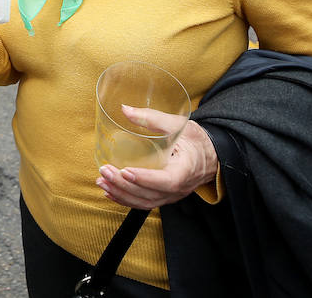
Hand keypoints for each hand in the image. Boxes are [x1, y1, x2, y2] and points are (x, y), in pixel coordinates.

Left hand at [96, 113, 217, 209]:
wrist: (209, 155)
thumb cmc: (194, 139)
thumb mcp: (177, 124)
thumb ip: (151, 118)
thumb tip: (124, 110)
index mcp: (186, 168)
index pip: (167, 180)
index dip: (145, 179)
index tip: (125, 171)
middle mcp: (180, 187)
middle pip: (151, 194)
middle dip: (125, 185)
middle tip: (105, 171)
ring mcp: (172, 195)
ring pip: (146, 202)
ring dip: (122, 194)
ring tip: (102, 182)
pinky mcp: (165, 197)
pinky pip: (145, 203)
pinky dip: (126, 200)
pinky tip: (110, 192)